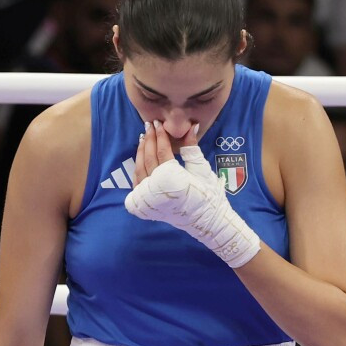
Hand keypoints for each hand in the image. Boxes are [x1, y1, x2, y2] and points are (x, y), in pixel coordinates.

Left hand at [124, 122, 261, 267]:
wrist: (207, 222)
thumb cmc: (208, 194)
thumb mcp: (201, 169)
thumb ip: (191, 147)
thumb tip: (191, 126)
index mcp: (170, 178)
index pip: (161, 151)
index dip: (159, 136)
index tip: (158, 123)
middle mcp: (155, 189)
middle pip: (148, 159)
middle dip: (148, 140)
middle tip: (149, 126)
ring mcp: (148, 199)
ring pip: (140, 170)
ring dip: (141, 152)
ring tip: (144, 137)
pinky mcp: (144, 206)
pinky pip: (138, 182)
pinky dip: (138, 168)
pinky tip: (141, 157)